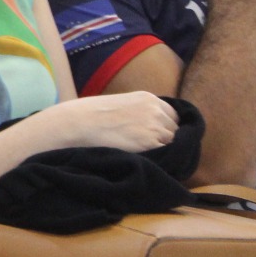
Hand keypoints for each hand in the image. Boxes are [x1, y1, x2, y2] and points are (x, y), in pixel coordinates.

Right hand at [31, 92, 178, 152]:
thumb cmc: (93, 116)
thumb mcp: (121, 105)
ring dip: (163, 150)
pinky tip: (145, 158)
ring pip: (173, 143)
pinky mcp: (151, 142)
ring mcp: (155, 125)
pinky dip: (160, 158)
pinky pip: (167, 153)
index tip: (157, 137)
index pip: (173, 116)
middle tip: (149, 149)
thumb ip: (140, 112)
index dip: (166, 128)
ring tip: (145, 155)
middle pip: (176, 130)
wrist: (80, 123)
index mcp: (148, 98)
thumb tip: (150, 127)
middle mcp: (156, 109)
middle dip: (166, 139)